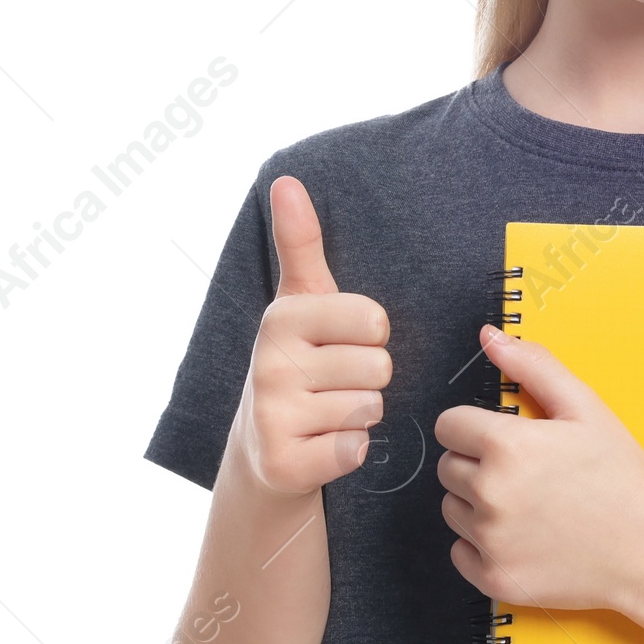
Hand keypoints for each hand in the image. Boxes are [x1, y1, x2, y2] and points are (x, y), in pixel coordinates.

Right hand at [230, 176, 392, 498]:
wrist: (264, 449)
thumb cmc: (299, 364)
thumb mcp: (302, 300)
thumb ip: (301, 242)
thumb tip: (286, 180)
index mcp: (282, 318)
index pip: (374, 319)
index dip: (372, 335)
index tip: (342, 342)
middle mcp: (270, 364)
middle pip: (378, 366)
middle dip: (369, 378)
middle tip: (336, 384)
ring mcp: (273, 416)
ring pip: (370, 408)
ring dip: (361, 414)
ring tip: (328, 412)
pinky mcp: (284, 464)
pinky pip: (354, 449)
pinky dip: (351, 451)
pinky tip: (325, 446)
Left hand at [433, 325, 643, 612]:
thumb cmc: (619, 474)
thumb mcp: (583, 407)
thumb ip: (532, 365)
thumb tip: (490, 336)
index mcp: (505, 445)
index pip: (449, 426)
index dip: (476, 428)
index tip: (505, 439)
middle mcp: (489, 493)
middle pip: (448, 468)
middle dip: (478, 465)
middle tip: (526, 473)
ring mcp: (490, 540)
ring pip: (452, 510)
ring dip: (478, 504)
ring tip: (528, 504)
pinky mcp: (495, 577)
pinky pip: (461, 552)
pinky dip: (484, 545)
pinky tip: (525, 535)